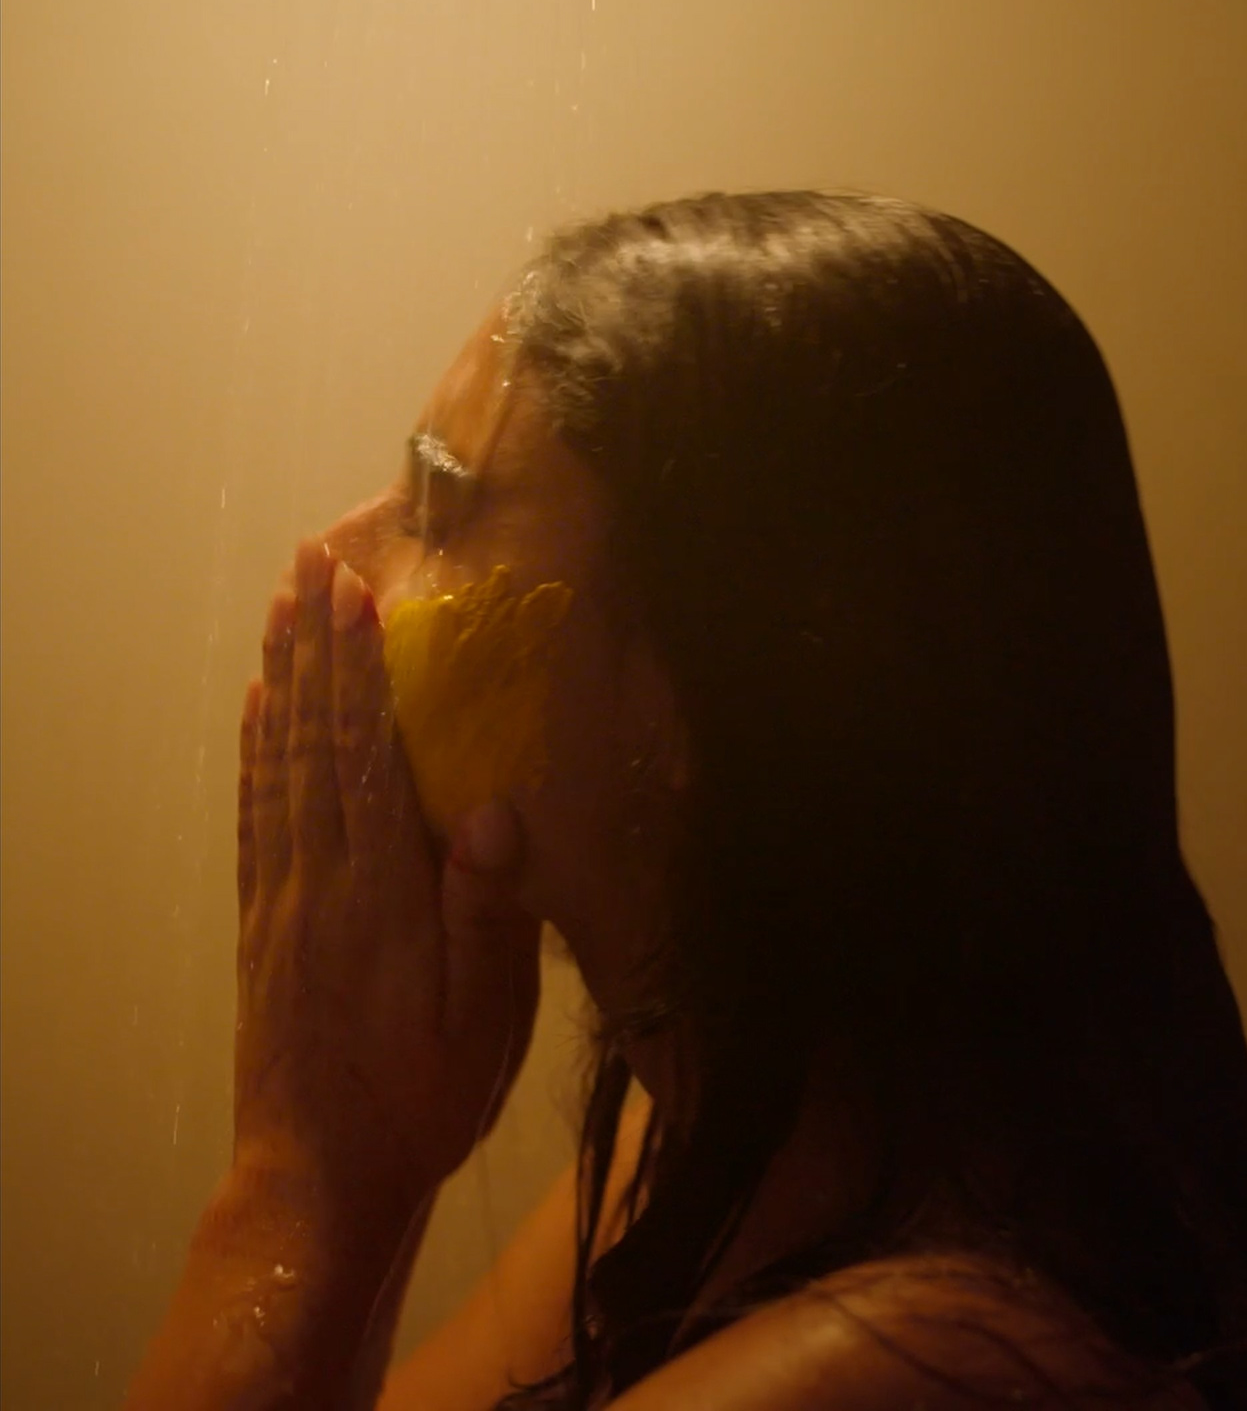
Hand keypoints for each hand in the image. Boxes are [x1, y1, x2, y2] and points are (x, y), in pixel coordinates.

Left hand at [235, 538, 541, 1215]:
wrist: (321, 1176)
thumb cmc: (422, 1096)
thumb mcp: (484, 1016)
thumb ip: (486, 910)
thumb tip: (495, 809)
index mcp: (380, 897)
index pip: (367, 759)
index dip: (362, 672)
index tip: (359, 595)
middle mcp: (319, 884)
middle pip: (312, 742)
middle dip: (314, 648)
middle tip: (311, 567)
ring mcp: (281, 903)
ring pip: (275, 768)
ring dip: (279, 682)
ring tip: (280, 612)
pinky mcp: (262, 928)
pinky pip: (254, 819)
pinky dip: (254, 754)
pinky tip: (256, 715)